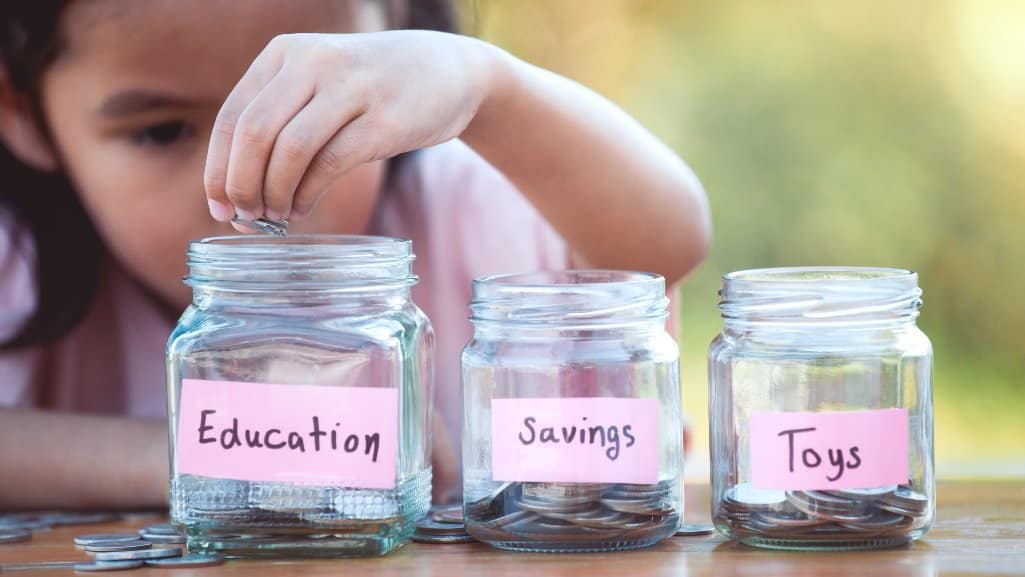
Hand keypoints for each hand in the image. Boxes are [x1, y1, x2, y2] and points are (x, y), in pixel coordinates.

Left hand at [204, 30, 496, 222]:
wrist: (452, 71)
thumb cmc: (375, 90)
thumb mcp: (321, 84)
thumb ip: (280, 120)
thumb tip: (234, 192)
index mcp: (286, 53)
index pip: (233, 116)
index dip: (218, 168)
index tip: (218, 207)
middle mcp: (315, 62)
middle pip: (255, 133)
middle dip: (242, 185)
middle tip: (246, 217)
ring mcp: (353, 88)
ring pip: (289, 150)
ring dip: (274, 193)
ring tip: (276, 216)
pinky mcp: (385, 120)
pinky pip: (330, 163)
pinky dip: (307, 193)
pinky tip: (302, 207)